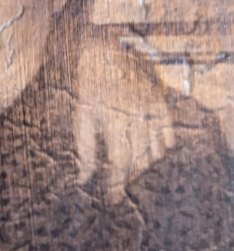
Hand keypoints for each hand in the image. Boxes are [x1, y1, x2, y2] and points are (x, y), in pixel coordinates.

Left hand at [74, 31, 175, 199]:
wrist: (108, 53)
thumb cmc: (89, 87)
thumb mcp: (82, 116)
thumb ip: (85, 149)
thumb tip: (83, 178)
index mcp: (115, 120)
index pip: (120, 163)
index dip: (116, 183)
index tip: (111, 197)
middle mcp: (139, 117)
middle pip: (138, 161)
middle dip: (126, 175)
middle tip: (116, 183)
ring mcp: (154, 112)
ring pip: (155, 153)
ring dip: (142, 163)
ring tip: (127, 165)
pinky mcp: (164, 107)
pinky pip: (169, 139)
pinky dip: (158, 149)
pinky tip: (144, 149)